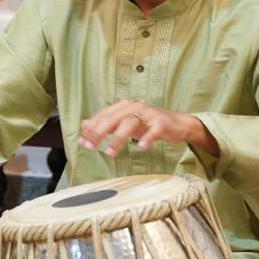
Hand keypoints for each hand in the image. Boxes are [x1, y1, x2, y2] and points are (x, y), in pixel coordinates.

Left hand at [77, 102, 217, 157]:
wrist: (176, 123)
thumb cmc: (147, 124)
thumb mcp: (124, 123)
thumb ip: (106, 124)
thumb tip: (84, 126)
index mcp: (124, 106)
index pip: (103, 115)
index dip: (91, 128)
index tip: (82, 143)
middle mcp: (134, 107)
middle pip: (113, 117)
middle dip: (99, 132)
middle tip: (91, 147)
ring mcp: (149, 114)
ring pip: (130, 122)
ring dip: (118, 138)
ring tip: (110, 153)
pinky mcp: (162, 122)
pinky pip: (154, 129)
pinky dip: (147, 138)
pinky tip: (141, 147)